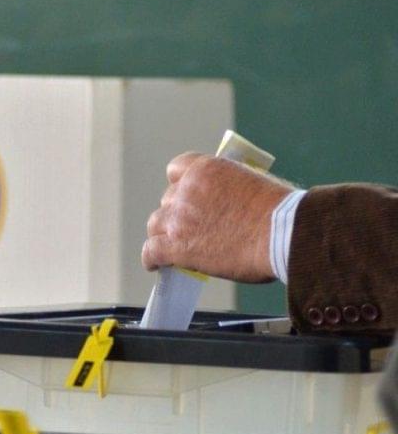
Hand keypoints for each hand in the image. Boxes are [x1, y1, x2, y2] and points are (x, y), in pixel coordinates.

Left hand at [141, 152, 293, 282]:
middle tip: (187, 228)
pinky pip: (152, 251)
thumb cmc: (279, 212)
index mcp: (206, 169)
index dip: (179, 184)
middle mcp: (187, 190)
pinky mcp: (177, 246)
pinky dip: (151, 258)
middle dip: (175, 213)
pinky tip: (154, 264)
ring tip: (168, 246)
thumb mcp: (253, 183)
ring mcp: (179, 218)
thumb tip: (227, 204)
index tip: (184, 195)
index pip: (177, 169)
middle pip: (168, 201)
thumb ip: (230, 189)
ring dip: (162, 234)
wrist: (281, 233)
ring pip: (156, 224)